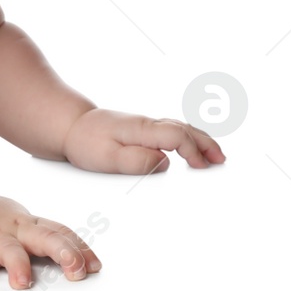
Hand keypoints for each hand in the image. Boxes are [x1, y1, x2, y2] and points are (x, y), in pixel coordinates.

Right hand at [0, 194, 99, 288]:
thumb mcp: (20, 225)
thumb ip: (41, 240)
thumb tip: (77, 262)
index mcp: (31, 225)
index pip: (61, 233)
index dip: (80, 249)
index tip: (95, 267)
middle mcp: (17, 229)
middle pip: (46, 237)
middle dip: (64, 253)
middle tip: (76, 271)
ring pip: (11, 249)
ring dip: (18, 266)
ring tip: (22, 283)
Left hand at [63, 108, 225, 173]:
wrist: (68, 126)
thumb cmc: (85, 142)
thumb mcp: (107, 157)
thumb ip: (136, 161)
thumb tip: (164, 163)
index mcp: (141, 129)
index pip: (176, 136)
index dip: (192, 151)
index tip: (201, 167)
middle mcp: (146, 123)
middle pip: (184, 129)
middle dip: (206, 144)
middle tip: (221, 160)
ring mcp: (144, 125)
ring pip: (180, 127)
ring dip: (200, 140)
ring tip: (215, 156)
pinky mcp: (140, 129)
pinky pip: (171, 130)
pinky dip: (187, 137)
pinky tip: (191, 147)